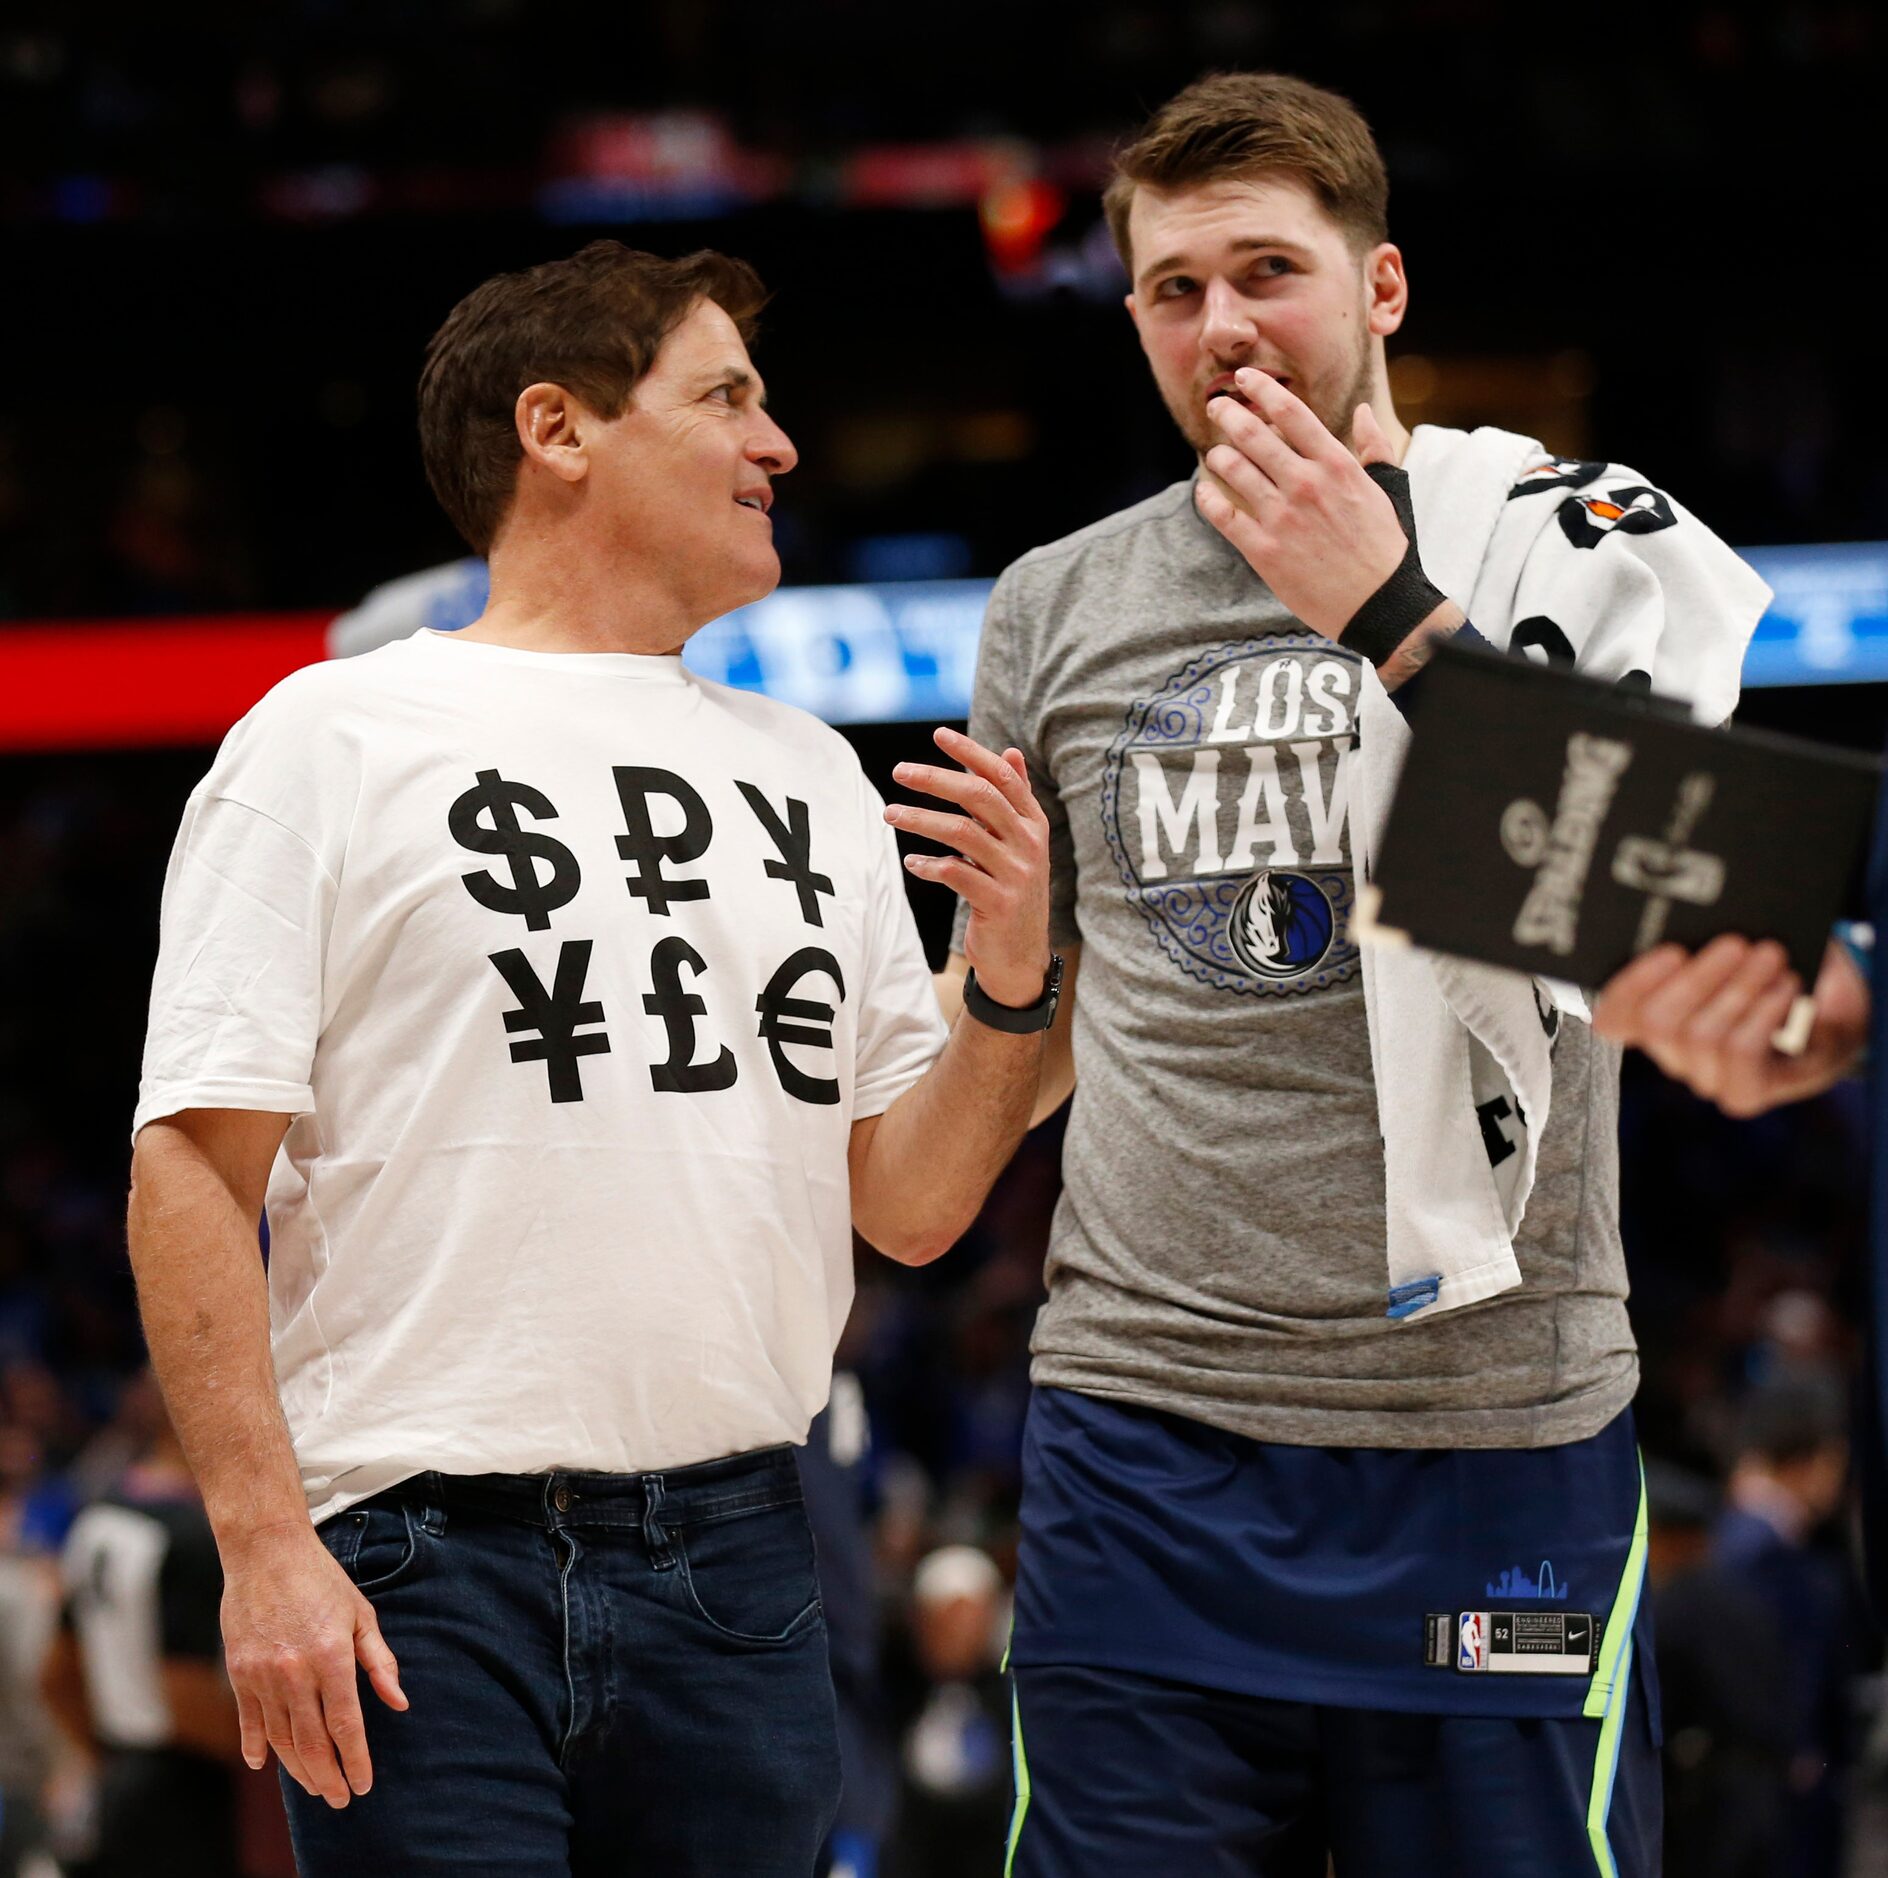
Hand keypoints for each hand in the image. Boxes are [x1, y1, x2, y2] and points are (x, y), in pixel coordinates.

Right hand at [221, 1522, 407, 1806]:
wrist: (267, 1552)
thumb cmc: (322, 1580)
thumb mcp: (362, 1614)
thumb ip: (380, 1662)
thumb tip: (399, 1703)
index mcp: (332, 1657)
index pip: (346, 1725)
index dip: (355, 1760)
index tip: (363, 1784)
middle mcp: (296, 1672)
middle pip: (312, 1742)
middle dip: (327, 1777)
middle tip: (339, 1799)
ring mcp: (263, 1675)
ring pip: (281, 1738)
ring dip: (298, 1768)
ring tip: (313, 1786)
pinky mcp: (239, 1672)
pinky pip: (249, 1720)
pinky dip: (256, 1746)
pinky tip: (265, 1765)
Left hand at [887, 727, 1050, 1008]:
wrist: (1020, 957)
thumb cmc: (1011, 890)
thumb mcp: (1019, 844)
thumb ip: (1014, 799)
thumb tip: (1010, 751)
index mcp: (1034, 823)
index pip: (1002, 777)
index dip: (970, 753)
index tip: (938, 734)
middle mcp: (1030, 844)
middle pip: (980, 797)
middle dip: (936, 779)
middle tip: (899, 771)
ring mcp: (1017, 874)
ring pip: (962, 832)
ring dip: (920, 819)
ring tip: (889, 814)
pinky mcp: (998, 903)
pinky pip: (956, 873)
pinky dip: (928, 864)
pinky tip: (911, 862)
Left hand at [1195, 370, 1410, 638]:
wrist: (1379, 603)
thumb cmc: (1384, 547)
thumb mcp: (1388, 489)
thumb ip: (1374, 447)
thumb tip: (1364, 410)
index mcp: (1336, 465)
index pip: (1291, 412)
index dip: (1262, 388)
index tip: (1245, 378)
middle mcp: (1305, 484)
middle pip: (1253, 434)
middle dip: (1228, 414)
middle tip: (1216, 406)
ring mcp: (1282, 518)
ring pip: (1233, 470)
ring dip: (1218, 455)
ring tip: (1215, 454)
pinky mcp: (1263, 550)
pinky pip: (1222, 515)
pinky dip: (1208, 498)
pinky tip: (1204, 491)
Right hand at [1591, 935, 1868, 1117]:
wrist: (1832, 1013)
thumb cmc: (1772, 968)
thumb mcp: (1737, 944)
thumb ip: (1706, 934)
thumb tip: (1699, 914)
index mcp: (1650, 1016)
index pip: (1612, 1016)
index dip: (1631, 985)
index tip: (1672, 950)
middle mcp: (1668, 1053)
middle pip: (1657, 1023)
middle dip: (1698, 978)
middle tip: (1735, 943)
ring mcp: (1703, 1077)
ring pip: (1701, 1036)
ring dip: (1740, 989)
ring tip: (1771, 956)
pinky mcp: (1741, 1093)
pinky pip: (1739, 1054)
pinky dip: (1763, 1014)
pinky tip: (1785, 986)